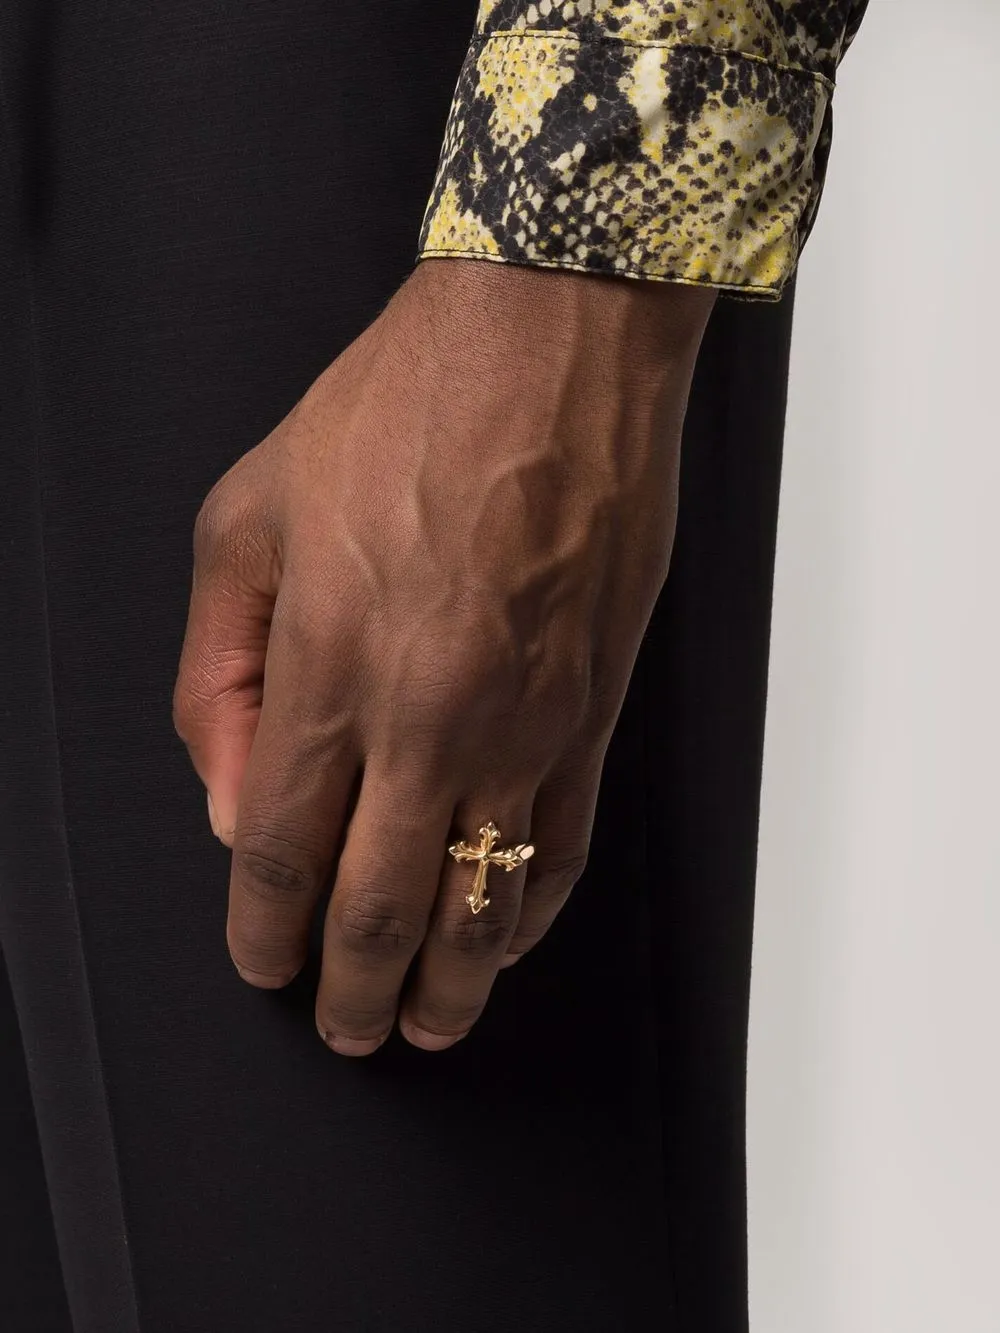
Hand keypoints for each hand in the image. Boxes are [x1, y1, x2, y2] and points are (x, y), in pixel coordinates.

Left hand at [173, 258, 714, 1054]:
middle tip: (344, 1030)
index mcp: (328, 668)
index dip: (266, 934)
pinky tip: (506, 938)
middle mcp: (427, 717)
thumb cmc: (401, 412)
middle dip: (352, 990)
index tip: (263, 968)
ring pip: (479, 901)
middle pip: (378, 906)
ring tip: (424, 1024)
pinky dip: (529, 912)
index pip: (282, 852)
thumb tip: (233, 794)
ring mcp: (522, 723)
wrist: (550, 350)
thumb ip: (219, 672)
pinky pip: (563, 845)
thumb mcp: (247, 515)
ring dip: (448, 983)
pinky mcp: (593, 710)